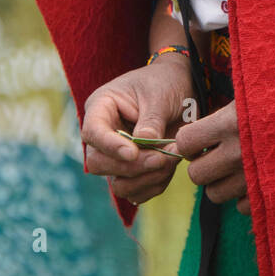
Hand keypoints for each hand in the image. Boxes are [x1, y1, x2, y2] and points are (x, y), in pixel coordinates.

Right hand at [81, 54, 195, 206]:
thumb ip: (151, 120)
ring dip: (146, 179)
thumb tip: (144, 143)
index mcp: (101, 107)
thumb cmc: (165, 83)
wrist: (182, 88)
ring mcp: (116, 156)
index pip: (92, 132)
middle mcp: (104, 135)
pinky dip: (154, 186)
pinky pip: (136, 192)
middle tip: (162, 158)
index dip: (109, 146)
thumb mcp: (160, 94)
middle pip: (99, 163)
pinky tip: (170, 168)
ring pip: (117, 184)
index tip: (133, 152)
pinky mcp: (132, 171)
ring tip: (171, 160)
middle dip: (132, 166)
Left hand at [175, 100, 250, 214]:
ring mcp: (253, 176)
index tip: (201, 135)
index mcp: (229, 123)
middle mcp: (238, 152)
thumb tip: (192, 119)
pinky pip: (240, 206)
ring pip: (214, 194)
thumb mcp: (248, 93)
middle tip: (217, 152)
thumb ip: (220, 108)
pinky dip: (242, 194)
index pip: (184, 142)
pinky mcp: (266, 194)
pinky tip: (252, 176)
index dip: (189, 140)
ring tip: (235, 165)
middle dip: (202, 164)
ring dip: (220, 181)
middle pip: (196, 174)